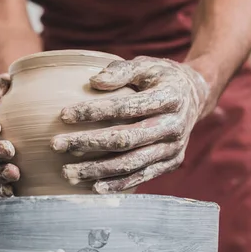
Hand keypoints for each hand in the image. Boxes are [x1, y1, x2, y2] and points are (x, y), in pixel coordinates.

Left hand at [50, 56, 209, 193]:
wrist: (194, 95)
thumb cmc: (161, 77)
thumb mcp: (146, 64)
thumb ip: (121, 71)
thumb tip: (94, 82)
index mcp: (169, 97)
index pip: (126, 107)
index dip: (94, 111)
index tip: (63, 114)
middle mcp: (175, 125)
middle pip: (125, 139)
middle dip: (87, 143)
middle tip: (56, 145)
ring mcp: (175, 147)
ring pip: (131, 164)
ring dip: (97, 170)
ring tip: (67, 172)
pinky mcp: (172, 162)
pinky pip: (142, 176)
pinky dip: (118, 184)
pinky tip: (94, 187)